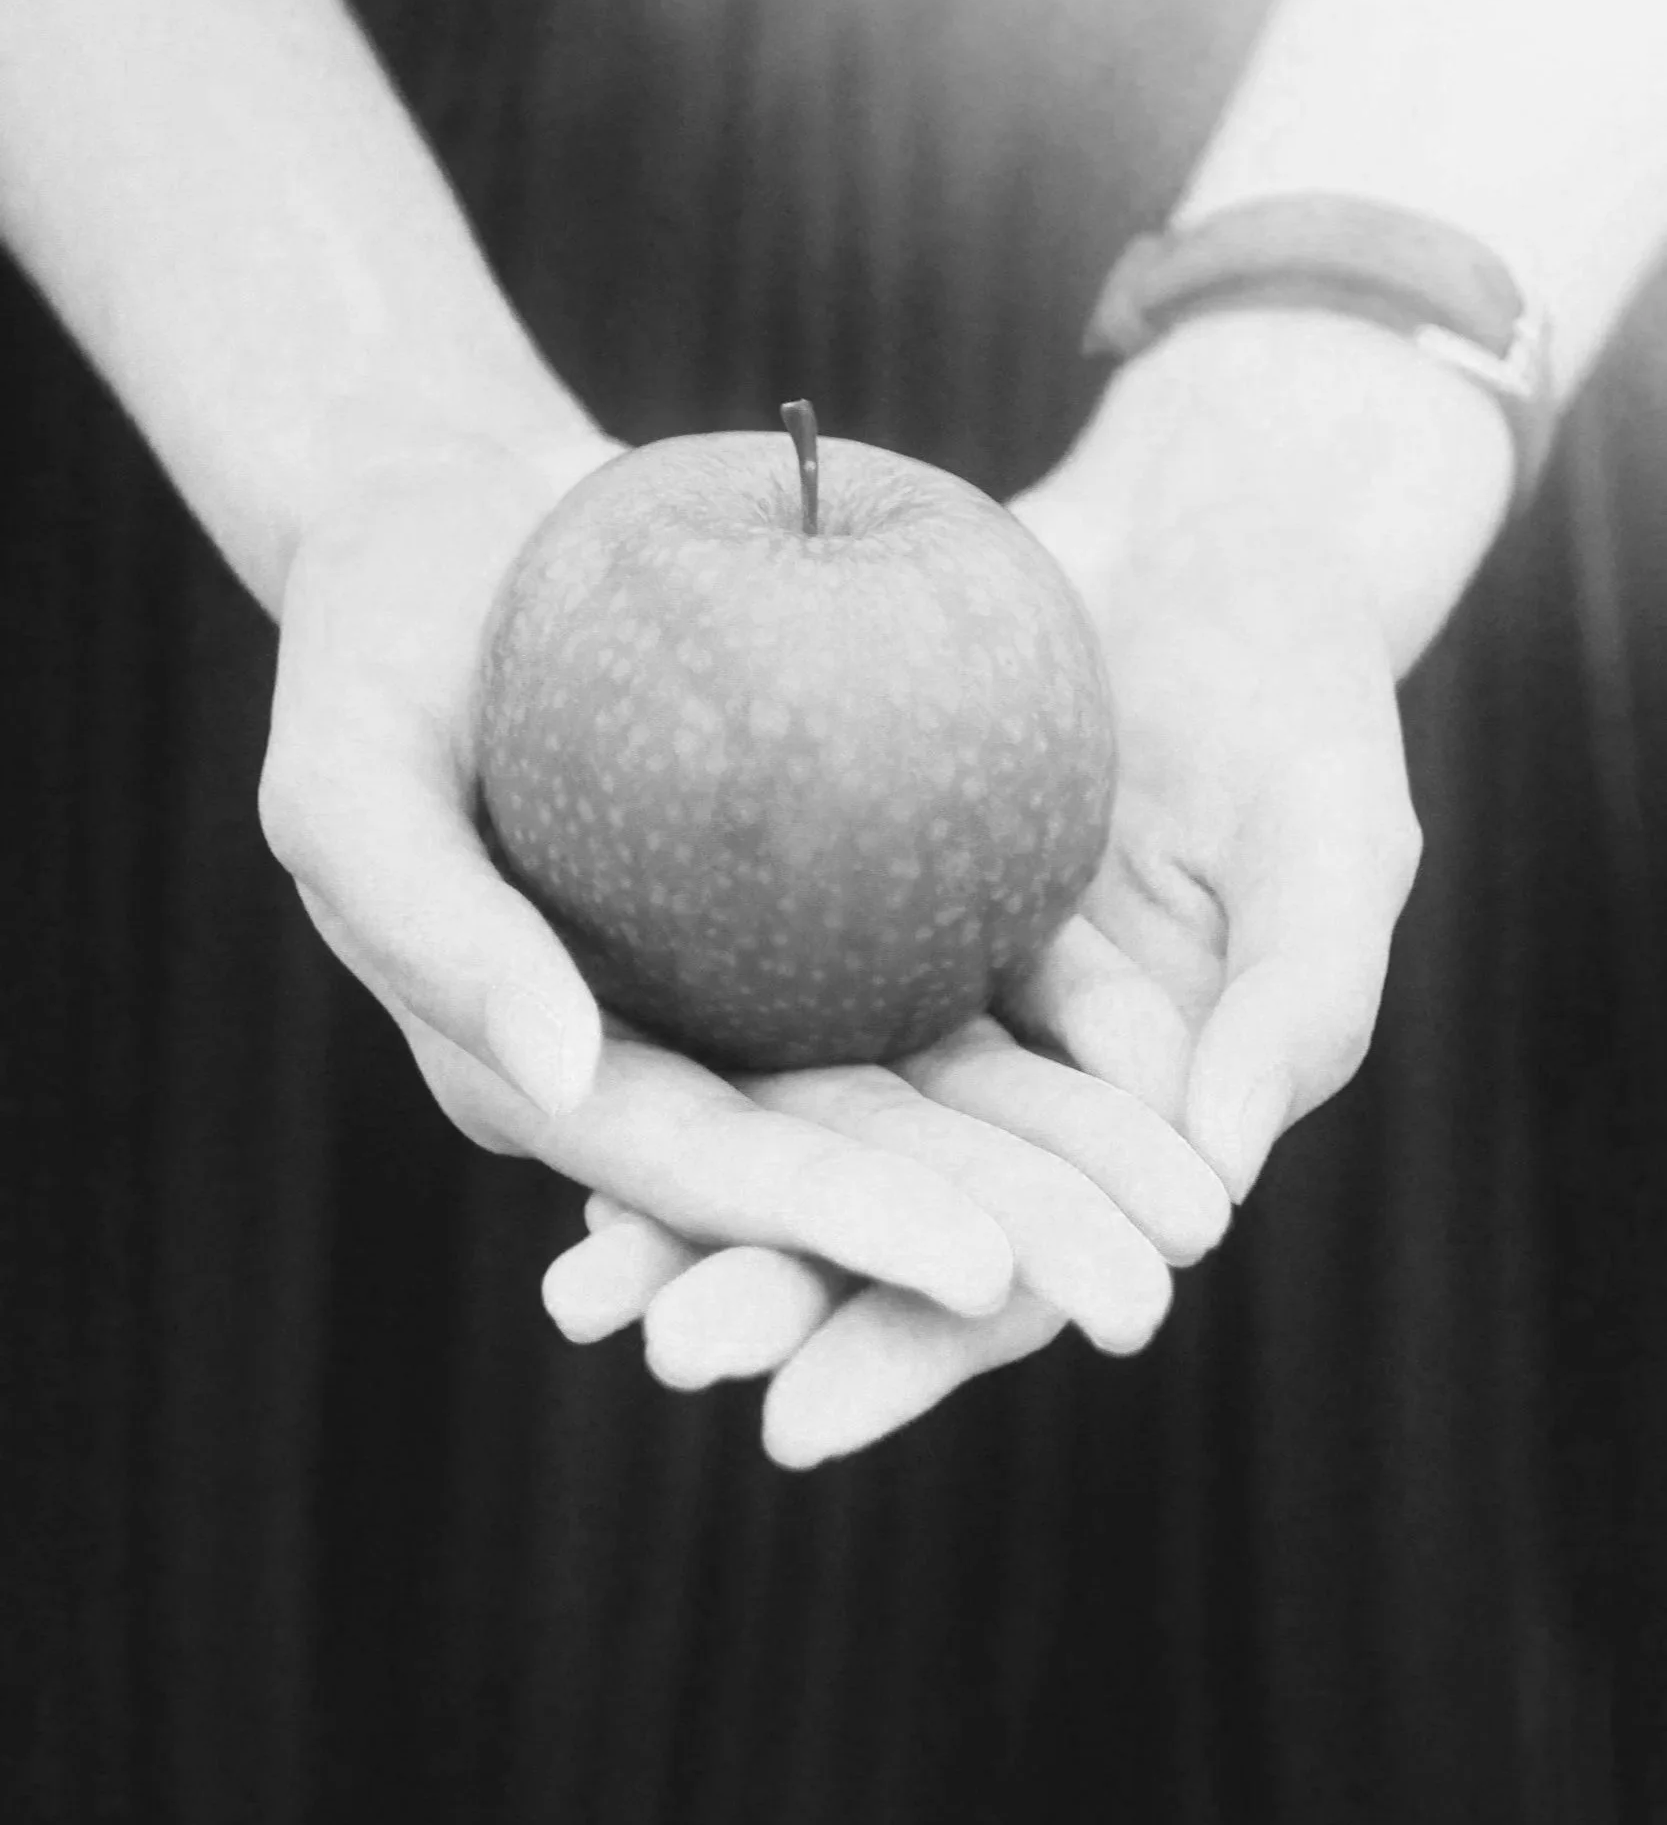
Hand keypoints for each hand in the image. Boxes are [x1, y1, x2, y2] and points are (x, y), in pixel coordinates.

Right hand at [257, 429, 1222, 1323]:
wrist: (455, 523)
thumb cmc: (367, 650)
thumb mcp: (344, 779)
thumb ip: (435, 932)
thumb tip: (564, 1089)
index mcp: (550, 1074)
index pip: (703, 1171)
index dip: (838, 1230)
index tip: (985, 1270)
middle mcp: (664, 1055)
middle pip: (839, 1161)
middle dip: (994, 1240)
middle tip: (1145, 1301)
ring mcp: (750, 981)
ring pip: (920, 1086)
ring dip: (1056, 1160)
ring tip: (1191, 1218)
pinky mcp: (822, 893)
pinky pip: (948, 958)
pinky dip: (1053, 1015)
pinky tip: (1168, 1050)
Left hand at [547, 312, 1510, 1458]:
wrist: (1212, 541)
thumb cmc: (1307, 699)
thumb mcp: (1341, 843)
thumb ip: (1300, 1010)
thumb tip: (1219, 1190)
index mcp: (1128, 1127)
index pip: (1013, 1277)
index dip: (910, 1353)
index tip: (796, 1424)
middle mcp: (1006, 1081)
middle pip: (876, 1221)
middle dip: (767, 1298)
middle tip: (658, 1352)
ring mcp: (922, 987)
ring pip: (795, 1121)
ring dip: (690, 1211)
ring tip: (578, 1289)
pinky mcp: (852, 890)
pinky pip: (753, 984)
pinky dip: (670, 1042)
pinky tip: (567, 1087)